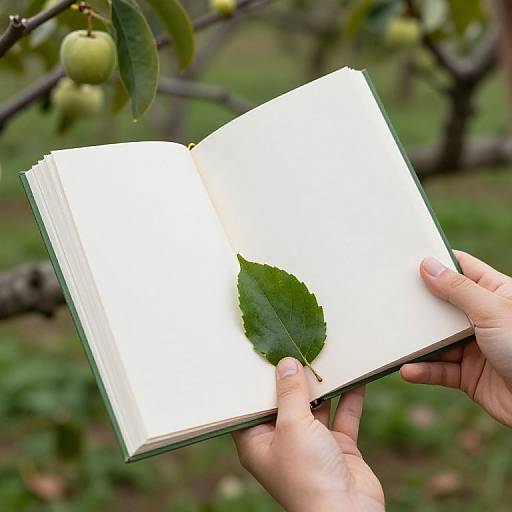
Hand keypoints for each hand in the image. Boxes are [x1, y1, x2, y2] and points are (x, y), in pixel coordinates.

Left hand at [233, 357, 383, 511]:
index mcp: (258, 442)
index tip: (260, 357)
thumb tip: (285, 363)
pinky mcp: (338, 447)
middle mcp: (283, 441)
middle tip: (296, 347)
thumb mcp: (292, 425)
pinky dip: (349, 398)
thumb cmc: (308, 475)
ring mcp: (312, 444)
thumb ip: (290, 392)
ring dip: (323, 386)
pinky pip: (343, 416)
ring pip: (316, 407)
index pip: (250, 407)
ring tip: (326, 356)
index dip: (254, 384)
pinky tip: (356, 377)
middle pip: (285, 403)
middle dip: (294, 378)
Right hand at [401, 250, 511, 426]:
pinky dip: (423, 370)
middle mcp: (483, 318)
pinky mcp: (468, 374)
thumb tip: (427, 264)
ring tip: (393, 339)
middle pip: (442, 304)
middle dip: (418, 303)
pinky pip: (439, 369)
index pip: (462, 268)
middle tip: (389, 295)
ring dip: (416, 342)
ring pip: (436, 340)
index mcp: (495, 293)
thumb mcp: (491, 312)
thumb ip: (457, 289)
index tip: (407, 258)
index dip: (437, 262)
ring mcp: (474, 346)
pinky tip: (408, 370)